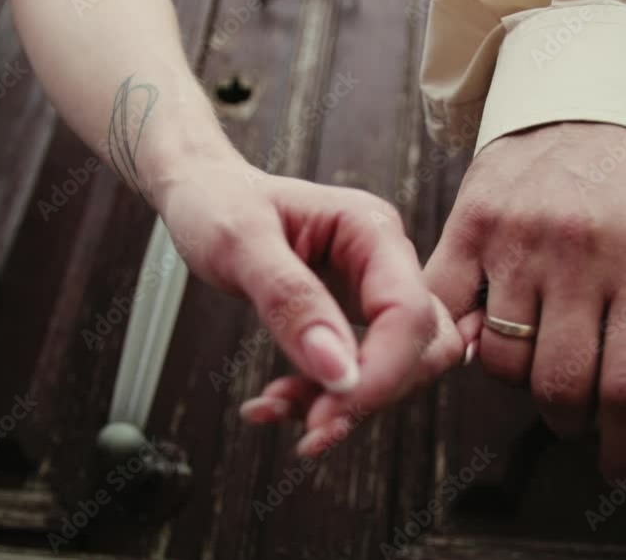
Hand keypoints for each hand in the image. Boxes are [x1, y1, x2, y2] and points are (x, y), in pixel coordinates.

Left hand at [153, 159, 472, 453]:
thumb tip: (339, 370)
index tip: (326, 414)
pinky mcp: (355, 317)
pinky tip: (275, 402)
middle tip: (309, 431)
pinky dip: (323, 398)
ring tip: (276, 406)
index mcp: (371, 230)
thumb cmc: (219, 202)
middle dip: (369, 396)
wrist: (204, 195)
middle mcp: (384, 261)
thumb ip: (290, 301)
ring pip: (397, 369)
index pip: (408, 313)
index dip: (379, 374)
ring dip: (345, 403)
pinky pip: (361, 371)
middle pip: (421, 348)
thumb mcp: (241, 244)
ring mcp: (374, 290)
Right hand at [424, 122, 625, 480]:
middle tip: (580, 408)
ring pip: (503, 362)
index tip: (621, 465)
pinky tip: (489, 335)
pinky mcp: (468, 225)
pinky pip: (450, 314)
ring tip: (541, 356)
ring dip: (523, 383)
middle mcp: (581, 249)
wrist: (578, 106)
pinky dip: (466, 342)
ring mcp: (517, 237)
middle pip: (561, 384)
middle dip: (573, 419)